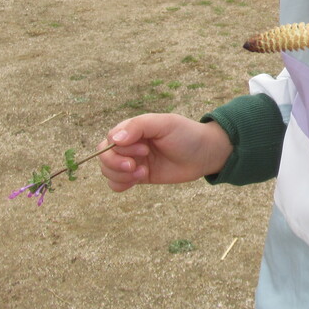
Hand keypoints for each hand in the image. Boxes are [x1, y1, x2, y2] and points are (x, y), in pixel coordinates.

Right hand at [97, 114, 231, 191]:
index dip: (121, 148)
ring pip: (107, 171)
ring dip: (120, 176)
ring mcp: (133, 160)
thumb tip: (114, 140)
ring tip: (143, 173)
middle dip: (116, 164)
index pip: (109, 140)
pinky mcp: (138, 176)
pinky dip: (120, 185)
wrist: (204, 154)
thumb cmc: (186, 134)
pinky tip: (138, 180)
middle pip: (104, 156)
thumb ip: (138, 126)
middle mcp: (130, 144)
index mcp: (133, 128)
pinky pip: (116, 184)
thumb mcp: (165, 123)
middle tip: (138, 166)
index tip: (145, 150)